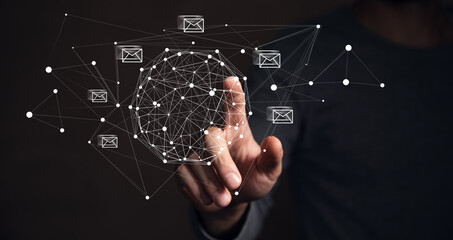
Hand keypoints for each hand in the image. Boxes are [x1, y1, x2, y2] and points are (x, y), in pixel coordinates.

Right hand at [175, 76, 282, 235]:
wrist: (229, 203)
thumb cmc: (251, 180)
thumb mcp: (267, 173)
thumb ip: (272, 159)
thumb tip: (275, 141)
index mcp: (236, 131)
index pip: (233, 108)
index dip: (232, 94)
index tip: (231, 80)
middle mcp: (214, 136)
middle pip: (210, 138)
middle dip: (221, 163)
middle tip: (235, 184)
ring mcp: (194, 150)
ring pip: (196, 160)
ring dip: (211, 183)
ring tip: (225, 199)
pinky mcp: (181, 166)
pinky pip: (184, 175)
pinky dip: (198, 190)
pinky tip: (209, 199)